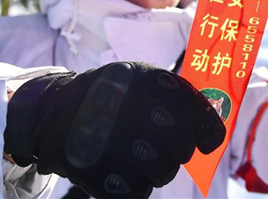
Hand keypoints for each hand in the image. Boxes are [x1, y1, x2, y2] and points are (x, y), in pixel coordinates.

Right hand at [4, 62, 225, 198]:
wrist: (53, 112)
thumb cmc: (112, 97)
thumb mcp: (142, 80)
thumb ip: (179, 99)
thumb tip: (214, 135)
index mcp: (141, 79)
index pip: (192, 109)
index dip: (207, 129)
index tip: (208, 141)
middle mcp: (125, 105)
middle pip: (180, 146)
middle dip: (179, 150)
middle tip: (165, 146)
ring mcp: (106, 139)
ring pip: (162, 171)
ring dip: (158, 169)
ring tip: (139, 155)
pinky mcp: (91, 170)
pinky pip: (136, 190)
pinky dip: (135, 184)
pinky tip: (121, 167)